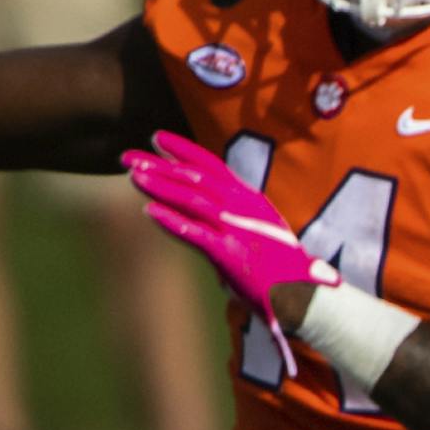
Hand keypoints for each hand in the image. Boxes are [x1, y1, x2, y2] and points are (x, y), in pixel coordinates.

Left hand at [123, 131, 337, 378]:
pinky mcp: (231, 254)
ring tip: (133, 176)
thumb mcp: (255, 228)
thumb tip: (198, 211)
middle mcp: (242, 206)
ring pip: (192, 199)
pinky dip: (172, 221)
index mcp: (248, 197)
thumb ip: (228, 217)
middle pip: (195, 177)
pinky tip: (149, 212)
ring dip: (160, 186)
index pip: (211, 164)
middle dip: (158, 165)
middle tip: (127, 156)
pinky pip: (196, 234)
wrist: (302, 292)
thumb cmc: (277, 264)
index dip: (183, 149)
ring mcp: (237, 228)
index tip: (155, 137)